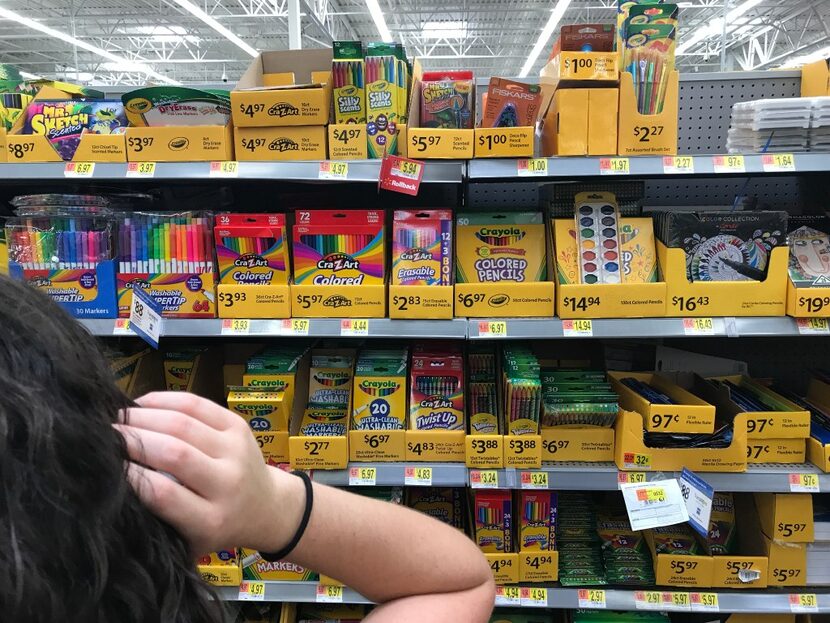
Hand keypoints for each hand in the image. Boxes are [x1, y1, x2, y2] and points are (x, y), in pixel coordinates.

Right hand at [115, 392, 304, 555]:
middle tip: (100, 435)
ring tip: (116, 419)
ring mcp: (236, 450)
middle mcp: (228, 483)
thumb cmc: (213, 526)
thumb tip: (107, 490)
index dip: (129, 475)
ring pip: (183, 423)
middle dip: (132, 440)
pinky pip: (197, 404)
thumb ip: (154, 519)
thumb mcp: (184, 539)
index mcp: (211, 520)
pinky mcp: (238, 425)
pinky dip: (164, 400)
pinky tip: (141, 405)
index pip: (164, 494)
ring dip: (142, 416)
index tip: (102, 465)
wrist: (265, 506)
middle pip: (174, 453)